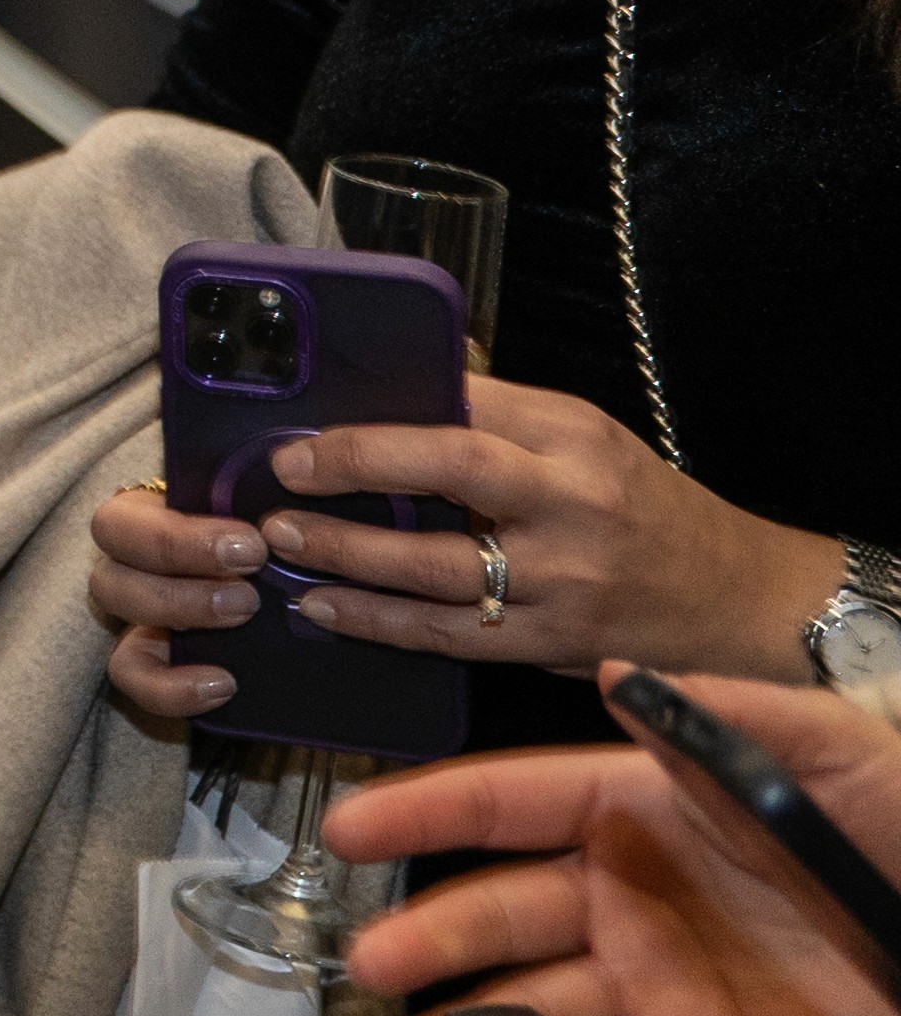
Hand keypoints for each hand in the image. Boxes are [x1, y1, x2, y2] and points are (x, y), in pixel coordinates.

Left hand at [93, 375, 841, 704]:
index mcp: (573, 437)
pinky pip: (448, 634)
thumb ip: (497, 412)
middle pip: (452, 471)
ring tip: (279, 543)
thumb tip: (406, 372)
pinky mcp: (550, 643)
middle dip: (357, 468)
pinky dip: (378, 622)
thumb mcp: (585, 438)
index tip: (307, 422)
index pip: (468, 408)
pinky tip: (321, 608)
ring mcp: (562, 580)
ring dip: (347, 556)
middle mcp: (571, 503)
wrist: (736, 600)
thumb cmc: (643, 506)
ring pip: (438, 566)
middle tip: (281, 473)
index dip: (382, 414)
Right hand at [341, 667, 900, 1015]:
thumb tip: (609, 675)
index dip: (425, 811)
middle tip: (368, 964)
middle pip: (502, 914)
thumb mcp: (828, 748)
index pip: (509, 803)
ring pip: (545, 1011)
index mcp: (641, 812)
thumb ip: (716, 716)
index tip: (345, 828)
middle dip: (429, 938)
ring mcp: (664, 984)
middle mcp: (631, 897)